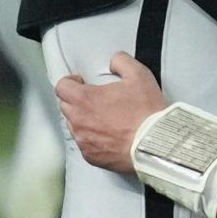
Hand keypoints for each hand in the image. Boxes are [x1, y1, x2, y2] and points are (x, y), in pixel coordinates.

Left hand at [53, 51, 166, 173]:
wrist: (155, 144)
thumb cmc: (147, 114)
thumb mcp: (139, 75)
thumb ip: (121, 61)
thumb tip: (114, 61)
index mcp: (85, 99)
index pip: (62, 86)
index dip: (71, 82)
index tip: (81, 83)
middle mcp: (79, 121)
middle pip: (65, 106)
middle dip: (77, 100)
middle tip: (95, 100)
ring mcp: (83, 140)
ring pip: (73, 126)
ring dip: (83, 120)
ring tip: (104, 118)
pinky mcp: (91, 156)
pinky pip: (84, 144)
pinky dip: (92, 138)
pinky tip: (108, 135)